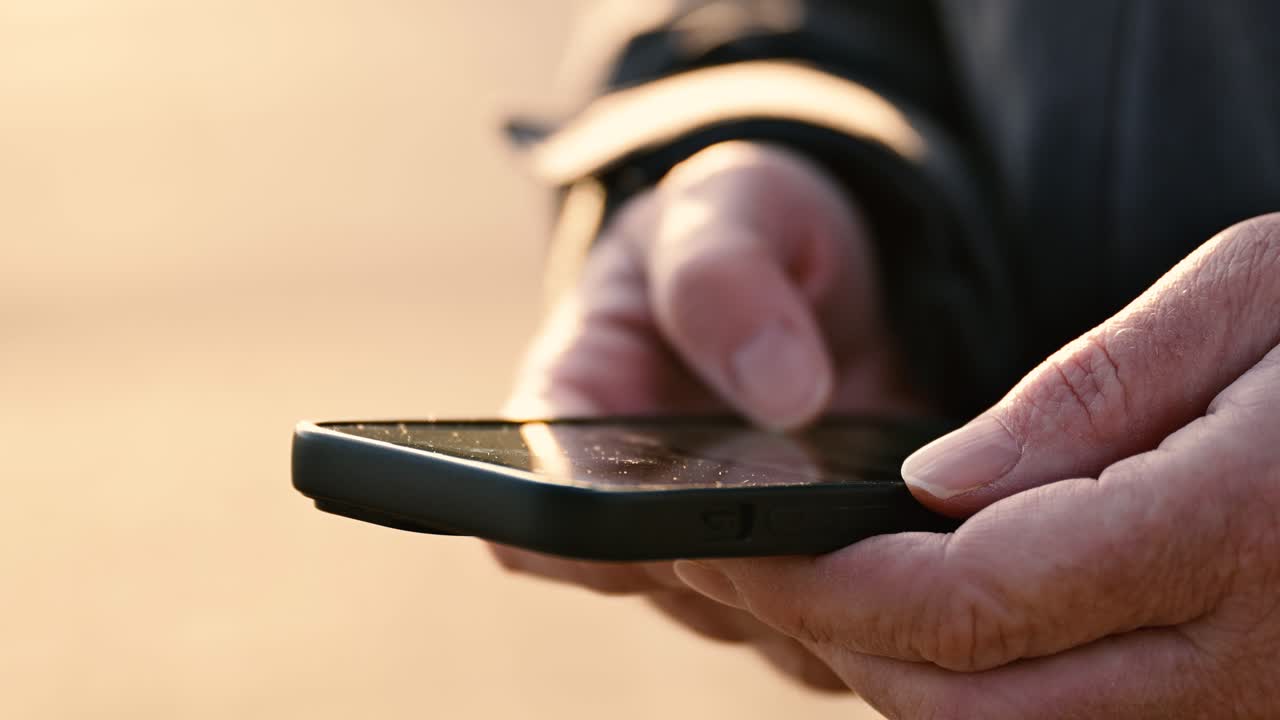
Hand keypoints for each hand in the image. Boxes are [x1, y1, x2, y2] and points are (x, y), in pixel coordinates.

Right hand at [495, 141, 920, 690]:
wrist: (832, 263)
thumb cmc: (746, 226)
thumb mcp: (724, 207)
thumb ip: (724, 278)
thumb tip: (782, 395)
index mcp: (577, 416)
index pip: (539, 522)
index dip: (597, 540)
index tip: (690, 510)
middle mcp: (638, 508)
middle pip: (671, 588)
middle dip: (755, 555)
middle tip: (837, 489)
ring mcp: (727, 553)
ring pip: (763, 621)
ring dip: (831, 579)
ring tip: (899, 501)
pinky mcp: (816, 572)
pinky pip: (846, 620)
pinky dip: (894, 587)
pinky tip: (937, 528)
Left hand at [675, 213, 1279, 716]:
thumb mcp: (1254, 296)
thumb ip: (1090, 398)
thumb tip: (938, 483)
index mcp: (1236, 529)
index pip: (971, 600)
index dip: (829, 586)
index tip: (737, 550)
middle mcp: (1243, 659)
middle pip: (966, 703)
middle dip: (828, 643)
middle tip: (736, 571)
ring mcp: (1248, 709)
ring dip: (886, 676)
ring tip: (803, 589)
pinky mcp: (1244, 714)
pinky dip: (966, 691)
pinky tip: (915, 624)